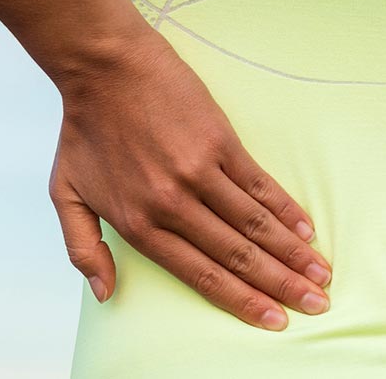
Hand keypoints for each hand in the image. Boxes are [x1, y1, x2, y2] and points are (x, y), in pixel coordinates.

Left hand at [48, 33, 332, 330]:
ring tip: (320, 275)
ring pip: (255, 224)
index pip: (202, 274)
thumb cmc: (84, 129)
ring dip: (293, 252)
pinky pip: (259, 184)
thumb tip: (104, 293)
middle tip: (315, 305)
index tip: (273, 320)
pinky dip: (285, 209)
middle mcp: (173, 204)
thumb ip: (83, 247)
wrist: (102, 66)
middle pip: (238, 255)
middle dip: (281, 285)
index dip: (243, 301)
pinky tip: (305, 229)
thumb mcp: (64, 193)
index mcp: (139, 223)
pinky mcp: (218, 142)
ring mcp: (199, 172)